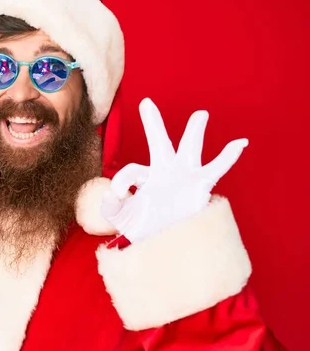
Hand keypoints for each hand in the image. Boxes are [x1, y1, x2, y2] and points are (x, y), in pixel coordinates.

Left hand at [101, 98, 247, 242]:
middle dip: (153, 123)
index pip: (130, 171)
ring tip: (200, 114)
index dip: (121, 181)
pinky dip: (228, 155)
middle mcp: (163, 172)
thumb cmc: (143, 230)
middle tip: (147, 103)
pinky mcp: (200, 186)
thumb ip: (110, 207)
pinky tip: (240, 142)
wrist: (165, 247)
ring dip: (194, 131)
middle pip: (158, 142)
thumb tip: (113, 192)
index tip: (118, 195)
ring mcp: (183, 177)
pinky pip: (216, 168)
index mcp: (143, 178)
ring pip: (189, 148)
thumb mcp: (121, 219)